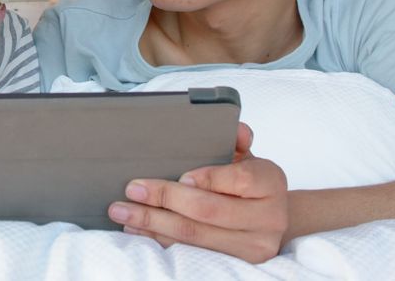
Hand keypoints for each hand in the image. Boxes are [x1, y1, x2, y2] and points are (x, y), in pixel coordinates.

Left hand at [107, 123, 288, 263]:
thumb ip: (235, 141)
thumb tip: (236, 130)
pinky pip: (189, 252)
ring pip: (195, 236)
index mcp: (271, 183)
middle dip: (166, 199)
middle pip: (210, 210)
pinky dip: (159, 238)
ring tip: (123, 211)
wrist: (267, 217)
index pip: (239, 179)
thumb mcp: (245, 157)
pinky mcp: (235, 265)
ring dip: (153, 222)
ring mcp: (253, 246)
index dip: (208, 178)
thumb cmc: (248, 182)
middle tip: (133, 189)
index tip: (180, 176)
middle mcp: (269, 218)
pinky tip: (137, 228)